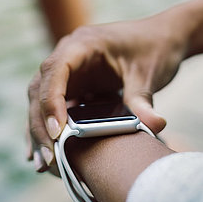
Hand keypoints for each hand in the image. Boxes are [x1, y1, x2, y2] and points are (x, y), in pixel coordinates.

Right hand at [27, 6, 193, 170]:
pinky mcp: (74, 83)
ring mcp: (69, 69)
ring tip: (44, 164)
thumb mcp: (148, 74)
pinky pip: (53, 105)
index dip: (51, 101)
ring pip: (41, 98)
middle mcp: (69, 53)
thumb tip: (154, 126)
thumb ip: (143, 99)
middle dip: (41, 124)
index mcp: (83, 43)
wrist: (162, 38)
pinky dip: (49, 127)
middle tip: (49, 160)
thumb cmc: (153, 48)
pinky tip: (47, 154)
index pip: (56, 71)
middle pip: (41, 88)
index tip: (58, 133)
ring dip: (40, 129)